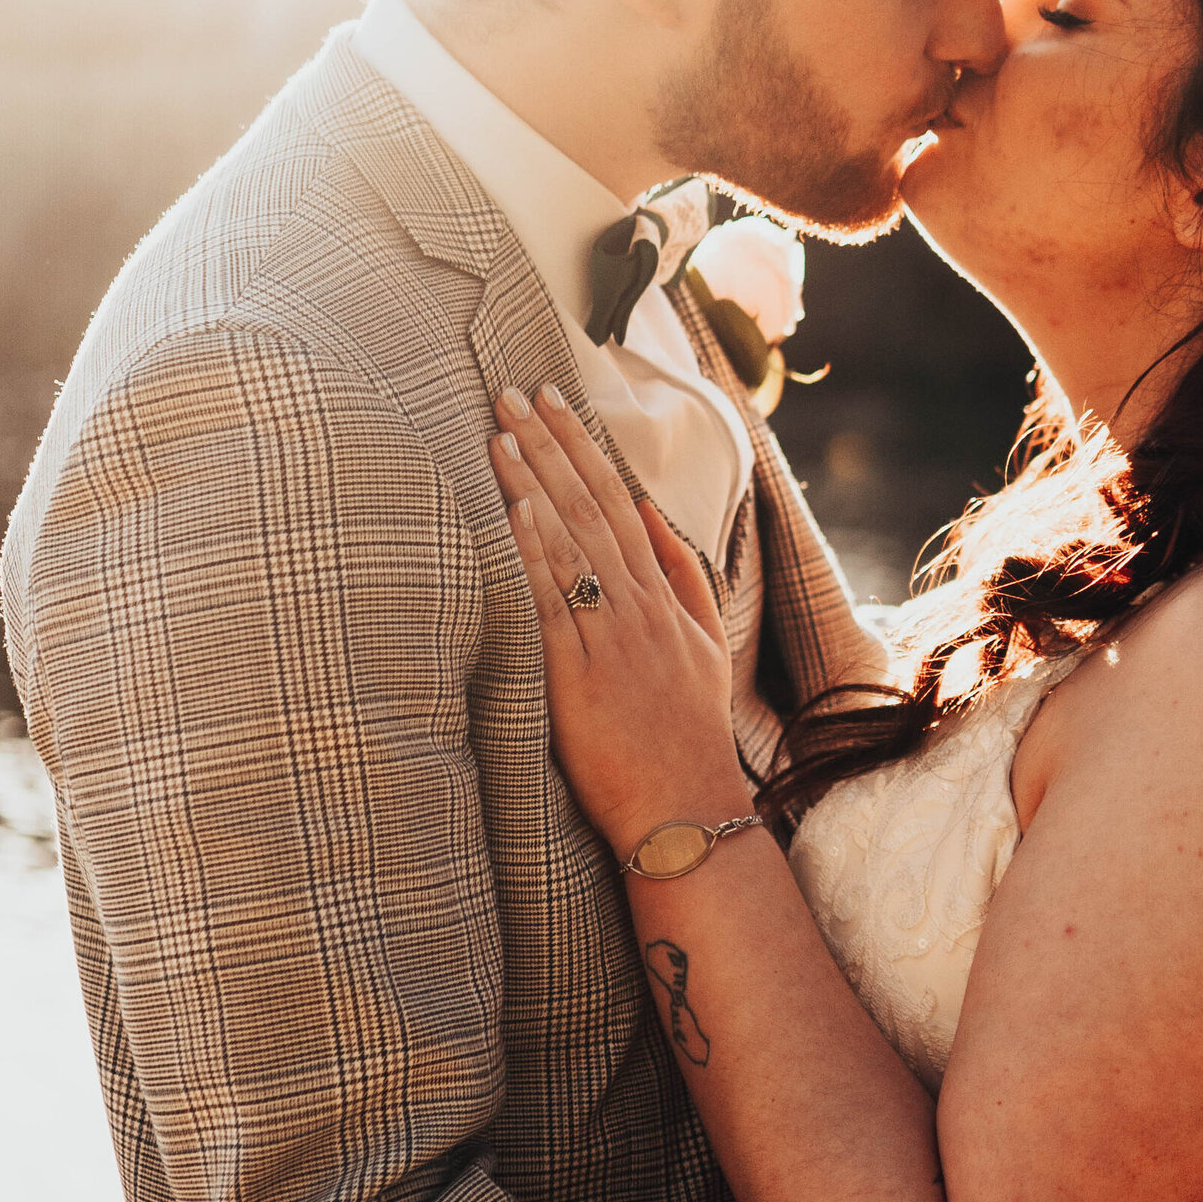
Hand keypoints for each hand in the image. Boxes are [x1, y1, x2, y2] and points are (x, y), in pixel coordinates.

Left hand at [491, 387, 747, 854]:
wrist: (686, 809)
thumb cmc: (688, 733)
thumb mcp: (705, 644)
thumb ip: (682, 574)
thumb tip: (653, 510)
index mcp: (665, 596)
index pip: (620, 500)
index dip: (584, 447)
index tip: (553, 401)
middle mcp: (639, 607)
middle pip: (590, 506)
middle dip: (549, 444)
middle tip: (510, 392)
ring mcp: (612, 639)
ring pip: (571, 542)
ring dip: (532, 480)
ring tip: (497, 430)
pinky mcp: (579, 676)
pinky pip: (554, 602)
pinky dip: (536, 551)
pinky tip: (514, 507)